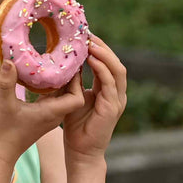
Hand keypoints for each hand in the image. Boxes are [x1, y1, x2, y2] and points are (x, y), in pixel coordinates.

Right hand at [0, 62, 85, 165]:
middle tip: (65, 58)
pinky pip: (52, 99)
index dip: (78, 82)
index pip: (78, 98)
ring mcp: (47, 116)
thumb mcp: (3, 104)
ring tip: (55, 62)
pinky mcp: (40, 116)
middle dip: (72, 77)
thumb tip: (9, 60)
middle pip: (73, 95)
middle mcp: (54, 114)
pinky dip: (51, 87)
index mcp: (51, 112)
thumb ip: (7, 82)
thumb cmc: (3, 132)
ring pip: (62, 96)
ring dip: (61, 82)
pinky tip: (41, 77)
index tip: (71, 65)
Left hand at [61, 37, 127, 161]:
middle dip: (102, 46)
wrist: (80, 149)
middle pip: (115, 62)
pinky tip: (91, 59)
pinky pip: (109, 84)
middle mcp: (116, 93)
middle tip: (87, 33)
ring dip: (104, 54)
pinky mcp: (112, 108)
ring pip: (117, 70)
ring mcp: (116, 100)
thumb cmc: (75, 124)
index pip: (107, 62)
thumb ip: (73, 79)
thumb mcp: (73, 95)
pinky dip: (102, 69)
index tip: (83, 33)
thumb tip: (64, 60)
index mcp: (108, 89)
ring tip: (90, 42)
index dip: (98, 47)